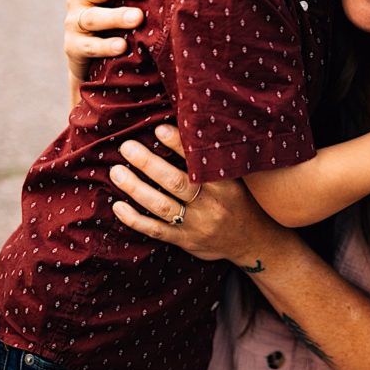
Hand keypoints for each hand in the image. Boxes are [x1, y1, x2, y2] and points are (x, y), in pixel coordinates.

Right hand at [64, 0, 150, 80]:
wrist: (93, 59)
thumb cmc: (119, 22)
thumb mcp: (126, 2)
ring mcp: (73, 22)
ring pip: (93, 17)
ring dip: (116, 17)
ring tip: (138, 18)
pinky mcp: (72, 47)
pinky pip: (89, 46)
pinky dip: (105, 46)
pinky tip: (123, 46)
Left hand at [110, 124, 286, 263]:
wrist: (253, 240)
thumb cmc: (242, 200)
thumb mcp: (237, 177)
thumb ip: (215, 160)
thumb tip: (191, 127)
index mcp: (226, 186)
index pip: (199, 163)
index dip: (179, 146)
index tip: (159, 129)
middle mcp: (211, 205)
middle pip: (176, 184)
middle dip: (149, 164)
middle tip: (127, 147)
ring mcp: (197, 226)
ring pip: (162, 207)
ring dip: (136, 189)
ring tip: (116, 171)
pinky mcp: (185, 241)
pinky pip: (156, 231)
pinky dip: (135, 220)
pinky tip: (118, 207)